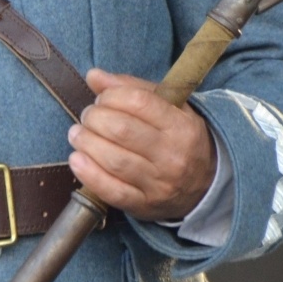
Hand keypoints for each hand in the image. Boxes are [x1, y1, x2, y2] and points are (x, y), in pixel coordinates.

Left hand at [66, 68, 214, 220]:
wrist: (205, 185)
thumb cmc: (178, 138)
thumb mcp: (168, 107)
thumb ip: (131, 88)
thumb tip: (93, 76)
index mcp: (181, 126)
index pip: (139, 102)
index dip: (111, 96)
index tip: (101, 98)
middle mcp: (173, 156)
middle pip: (121, 130)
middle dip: (94, 118)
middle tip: (88, 116)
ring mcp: (159, 184)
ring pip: (114, 160)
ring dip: (86, 142)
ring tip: (78, 134)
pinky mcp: (144, 205)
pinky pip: (111, 191)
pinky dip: (88, 174)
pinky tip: (77, 159)